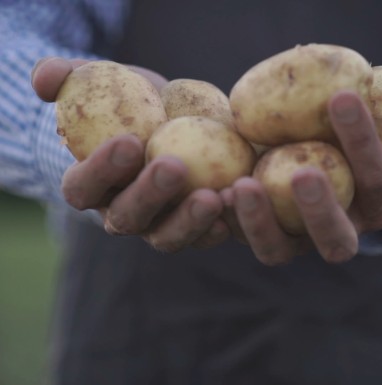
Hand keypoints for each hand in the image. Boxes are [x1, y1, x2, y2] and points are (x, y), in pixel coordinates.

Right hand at [32, 57, 231, 250]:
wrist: (169, 119)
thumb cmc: (125, 100)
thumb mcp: (96, 82)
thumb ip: (66, 77)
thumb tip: (46, 79)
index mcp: (89, 186)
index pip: (83, 187)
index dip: (100, 169)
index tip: (129, 141)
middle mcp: (121, 213)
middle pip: (128, 217)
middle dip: (149, 195)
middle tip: (173, 167)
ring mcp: (158, 225)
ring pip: (166, 236)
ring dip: (188, 220)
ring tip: (213, 197)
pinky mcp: (194, 227)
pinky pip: (204, 235)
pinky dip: (220, 226)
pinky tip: (235, 207)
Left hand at [221, 90, 381, 265]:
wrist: (316, 141)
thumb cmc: (364, 130)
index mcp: (374, 208)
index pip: (377, 182)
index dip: (365, 144)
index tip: (342, 97)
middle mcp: (336, 232)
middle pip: (335, 241)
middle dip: (321, 211)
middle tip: (302, 171)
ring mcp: (294, 238)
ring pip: (279, 251)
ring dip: (261, 225)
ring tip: (242, 186)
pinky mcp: (256, 231)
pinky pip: (240, 236)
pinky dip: (225, 219)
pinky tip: (213, 190)